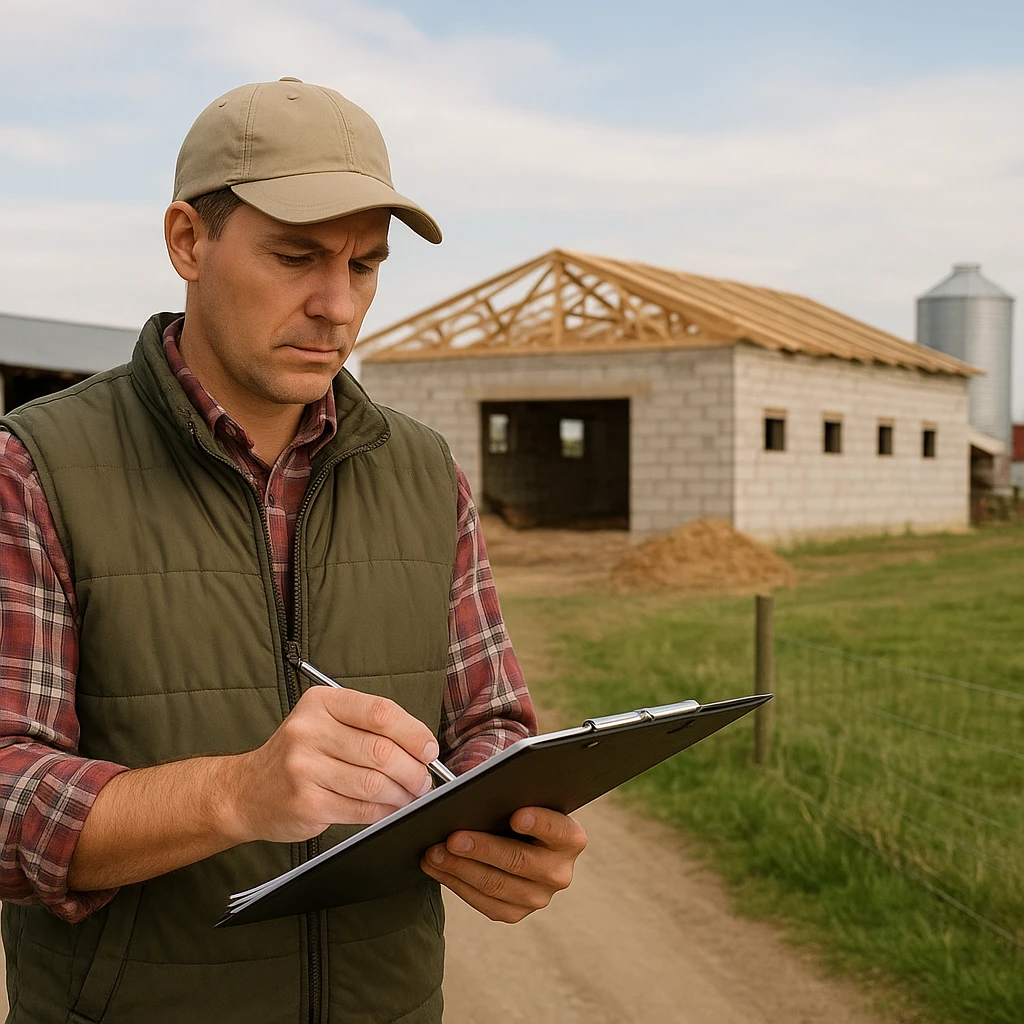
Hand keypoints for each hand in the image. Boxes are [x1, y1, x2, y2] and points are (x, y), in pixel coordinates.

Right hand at [225, 686, 438, 843]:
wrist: (245, 791)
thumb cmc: (297, 755)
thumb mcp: (324, 723)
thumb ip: (367, 727)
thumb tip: (421, 747)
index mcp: (321, 703)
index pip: (380, 712)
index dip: (413, 732)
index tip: (428, 749)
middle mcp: (309, 731)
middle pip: (381, 751)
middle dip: (413, 770)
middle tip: (423, 780)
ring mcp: (305, 768)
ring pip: (375, 783)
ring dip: (402, 794)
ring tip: (410, 796)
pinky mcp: (307, 803)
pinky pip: (361, 808)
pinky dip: (384, 812)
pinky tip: (390, 809)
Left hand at [420, 807, 586, 922]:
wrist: (520, 841)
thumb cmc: (518, 810)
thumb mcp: (524, 799)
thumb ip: (513, 796)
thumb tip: (480, 794)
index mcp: (570, 838)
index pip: (558, 829)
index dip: (539, 824)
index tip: (516, 816)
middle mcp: (559, 872)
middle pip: (519, 861)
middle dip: (482, 849)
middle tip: (452, 838)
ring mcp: (538, 897)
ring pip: (495, 885)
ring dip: (460, 868)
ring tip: (434, 853)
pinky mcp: (515, 913)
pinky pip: (483, 902)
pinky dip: (456, 883)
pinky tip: (436, 867)